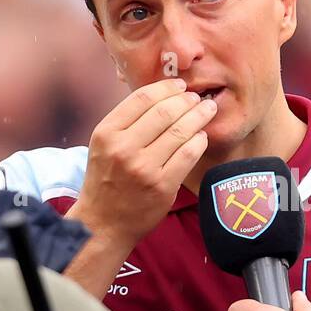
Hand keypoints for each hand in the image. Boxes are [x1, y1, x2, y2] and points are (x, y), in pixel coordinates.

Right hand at [67, 78, 217, 245]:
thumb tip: (161, 95)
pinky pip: (188, 154)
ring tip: (206, 110)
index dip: (165, 87)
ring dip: (198, 116)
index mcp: (106, 133)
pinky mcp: (162, 186)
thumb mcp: (104, 146)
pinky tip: (201, 136)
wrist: (103, 224)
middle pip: (164, 112)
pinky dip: (199, 141)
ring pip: (180, 131)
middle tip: (197, 97)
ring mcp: (144, 168)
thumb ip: (126, 122)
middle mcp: (123, 148)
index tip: (179, 85)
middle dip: (186, 100)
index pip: (141, 98)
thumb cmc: (106, 181)